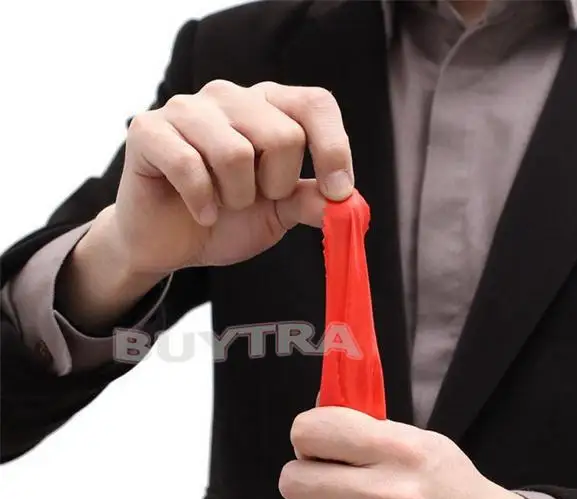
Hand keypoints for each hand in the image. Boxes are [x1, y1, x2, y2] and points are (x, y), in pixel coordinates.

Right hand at [108, 80, 352, 275]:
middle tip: (252, 200)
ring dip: (236, 197)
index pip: (315, 104)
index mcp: (268, 107)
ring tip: (223, 203)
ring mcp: (187, 109)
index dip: (334, 148)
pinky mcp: (148, 130)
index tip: (338, 192)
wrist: (170, 243)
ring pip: (236, 153)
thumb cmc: (226, 219)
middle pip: (283, 135)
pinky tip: (201, 213)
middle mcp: (230, 97)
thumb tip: (348, 202)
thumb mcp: (279, 214)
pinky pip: (190, 167)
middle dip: (275, 186)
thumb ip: (311, 201)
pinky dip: (202, 203)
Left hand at [279, 407, 558, 498]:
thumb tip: (314, 412)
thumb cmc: (454, 491)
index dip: (306, 437)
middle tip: (323, 488)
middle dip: (303, 483)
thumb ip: (368, 429)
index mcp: (402, 450)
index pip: (314, 430)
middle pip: (293, 482)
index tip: (315, 448)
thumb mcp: (423, 444)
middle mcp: (393, 495)